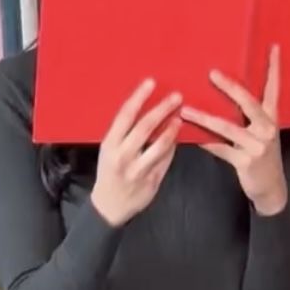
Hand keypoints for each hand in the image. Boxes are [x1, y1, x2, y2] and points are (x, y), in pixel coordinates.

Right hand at [90, 78, 183, 227]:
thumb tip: (147, 109)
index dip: (139, 97)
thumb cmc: (110, 171)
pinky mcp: (151, 181)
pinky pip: (165, 161)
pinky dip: (172, 148)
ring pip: (158, 146)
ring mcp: (138, 170)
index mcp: (110, 144)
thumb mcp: (110, 150)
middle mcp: (123, 156)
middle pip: (145, 127)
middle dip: (161, 109)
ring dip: (171, 130)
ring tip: (180, 118)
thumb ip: (125, 134)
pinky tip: (178, 137)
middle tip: (176, 96)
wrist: (109, 206)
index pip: (125, 116)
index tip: (151, 83)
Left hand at [182, 46, 287, 215]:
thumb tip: (226, 92)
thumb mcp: (262, 133)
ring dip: (205, 117)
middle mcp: (267, 129)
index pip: (274, 88)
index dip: (273, 68)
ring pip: (228, 127)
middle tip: (212, 73)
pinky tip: (189, 136)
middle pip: (248, 103)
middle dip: (230, 87)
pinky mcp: (246, 162)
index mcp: (271, 118)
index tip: (272, 46)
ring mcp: (258, 146)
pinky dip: (204, 142)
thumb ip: (249, 116)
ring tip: (185, 109)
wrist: (271, 188)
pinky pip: (221, 149)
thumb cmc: (262, 156)